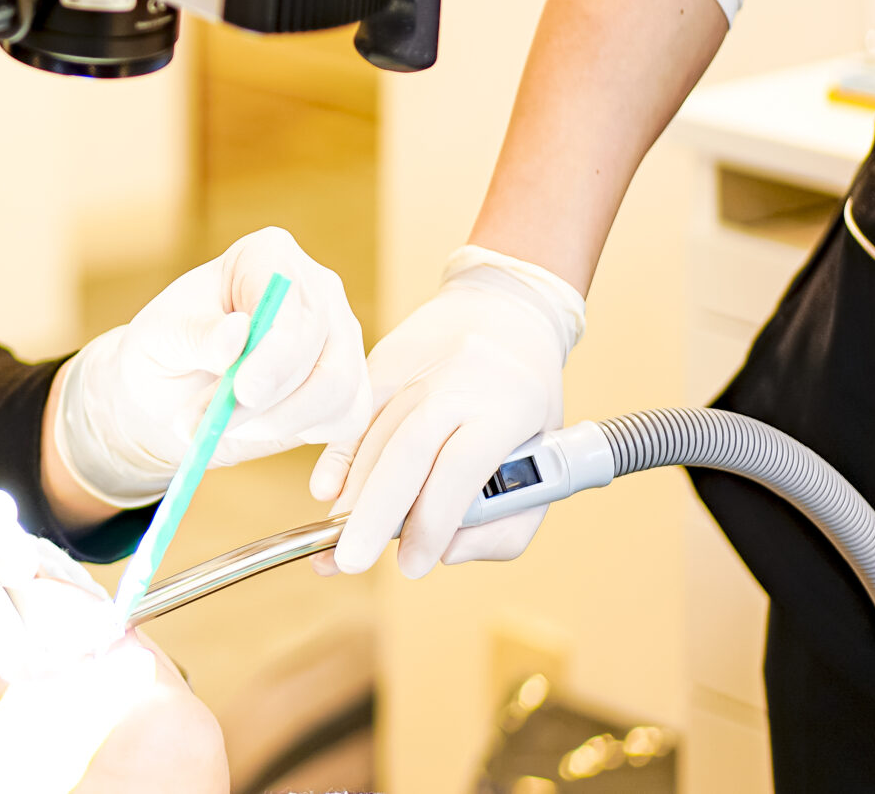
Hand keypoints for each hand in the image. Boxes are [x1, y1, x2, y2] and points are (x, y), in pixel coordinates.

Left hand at [51, 227, 370, 505]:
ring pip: (336, 387)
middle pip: (316, 347)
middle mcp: (316, 289)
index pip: (291, 301)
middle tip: (211, 424)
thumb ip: (197, 335)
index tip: (241, 391)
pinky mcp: (349, 382)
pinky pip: (347, 417)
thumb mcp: (161, 336)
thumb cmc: (165, 348)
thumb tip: (236, 334)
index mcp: (268, 255)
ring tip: (219, 424)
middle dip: (264, 397)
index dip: (273, 351)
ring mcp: (340, 335)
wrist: (174, 388)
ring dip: (276, 420)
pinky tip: (257, 427)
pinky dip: (301, 433)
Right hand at [314, 245, 584, 576]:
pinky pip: (356, 415)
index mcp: (508, 406)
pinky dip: (339, 455)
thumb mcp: (548, 462)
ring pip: (375, 436)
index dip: (433, 521)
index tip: (413, 564)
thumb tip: (442, 553)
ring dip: (353, 493)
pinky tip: (326, 489)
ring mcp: (415, 369)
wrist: (505, 311)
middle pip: (406, 452)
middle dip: (374, 513)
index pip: (460, 469)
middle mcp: (457, 382)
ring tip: (336, 543)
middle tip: (347, 561)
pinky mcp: (382, 362)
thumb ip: (505, 524)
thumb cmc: (529, 402)